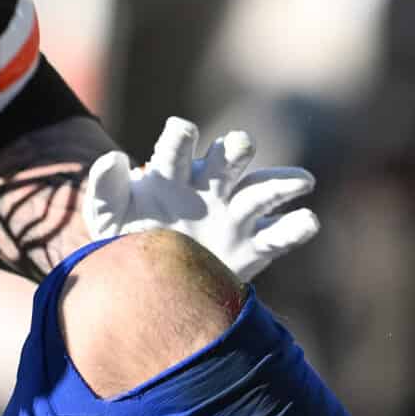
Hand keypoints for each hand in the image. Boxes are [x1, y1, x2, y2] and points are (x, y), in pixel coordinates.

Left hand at [79, 117, 318, 281]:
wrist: (147, 284)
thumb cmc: (125, 239)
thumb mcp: (107, 216)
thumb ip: (105, 187)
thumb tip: (114, 158)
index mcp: (172, 173)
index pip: (177, 146)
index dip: (180, 137)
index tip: (182, 132)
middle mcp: (209, 187)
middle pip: (228, 159)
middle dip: (236, 150)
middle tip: (240, 146)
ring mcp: (234, 216)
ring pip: (262, 192)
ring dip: (281, 184)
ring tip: (303, 181)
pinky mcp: (252, 246)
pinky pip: (278, 235)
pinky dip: (296, 228)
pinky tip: (308, 221)